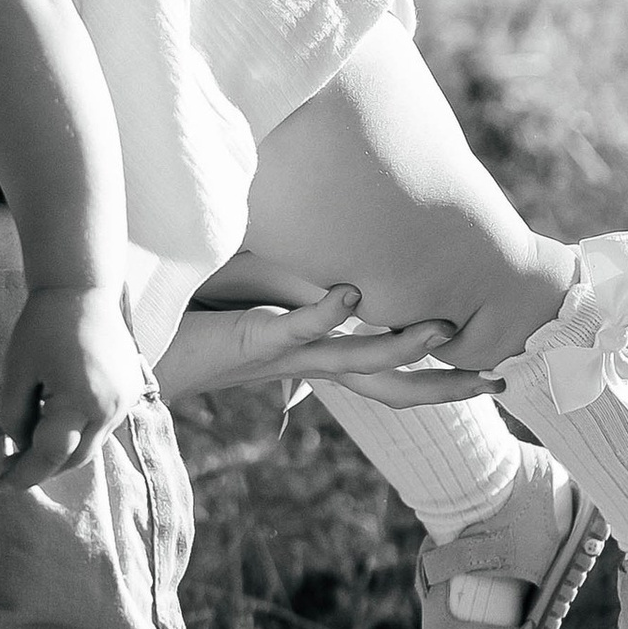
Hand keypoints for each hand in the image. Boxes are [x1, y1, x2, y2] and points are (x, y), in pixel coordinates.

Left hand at [0, 283, 150, 484]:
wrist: (81, 289)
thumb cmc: (42, 326)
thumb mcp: (16, 373)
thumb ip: (14, 417)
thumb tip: (19, 447)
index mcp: (81, 401)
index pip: (50, 455)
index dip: (23, 474)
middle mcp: (111, 407)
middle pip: (75, 458)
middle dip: (42, 468)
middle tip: (9, 469)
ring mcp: (126, 400)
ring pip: (91, 445)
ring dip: (61, 451)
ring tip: (28, 445)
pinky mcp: (131, 391)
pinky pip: (102, 426)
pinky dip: (79, 433)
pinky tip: (55, 424)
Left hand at [156, 286, 498, 409]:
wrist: (128, 338)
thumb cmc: (187, 303)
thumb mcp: (253, 279)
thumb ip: (292, 270)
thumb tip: (334, 243)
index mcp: (313, 348)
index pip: (386, 369)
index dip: (436, 372)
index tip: (486, 366)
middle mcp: (306, 359)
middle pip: (389, 385)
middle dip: (444, 384)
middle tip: (500, 382)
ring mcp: (280, 351)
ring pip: (355, 362)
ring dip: (399, 346)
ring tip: (445, 329)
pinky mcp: (247, 340)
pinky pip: (296, 330)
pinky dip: (324, 313)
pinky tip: (351, 293)